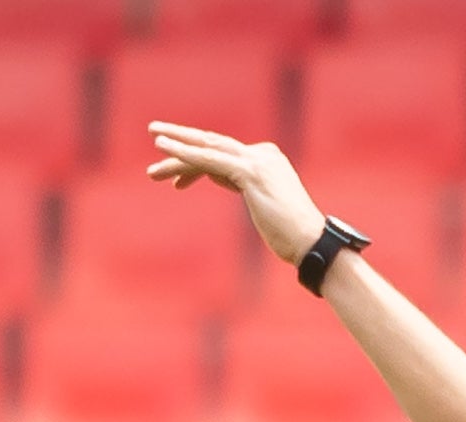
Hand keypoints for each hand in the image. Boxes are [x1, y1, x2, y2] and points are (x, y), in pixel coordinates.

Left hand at [146, 120, 326, 268]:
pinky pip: (209, 160)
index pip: (225, 154)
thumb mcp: (261, 203)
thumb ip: (241, 184)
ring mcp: (257, 160)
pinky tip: (165, 149)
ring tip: (154, 141)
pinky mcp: (249, 172)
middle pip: (214, 145)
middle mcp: (262, 153)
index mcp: (267, 159)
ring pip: (209, 148)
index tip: (176, 177)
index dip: (198, 161)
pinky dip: (185, 154)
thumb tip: (215, 174)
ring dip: (178, 145)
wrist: (311, 244)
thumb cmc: (290, 235)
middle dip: (183, 140)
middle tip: (155, 133)